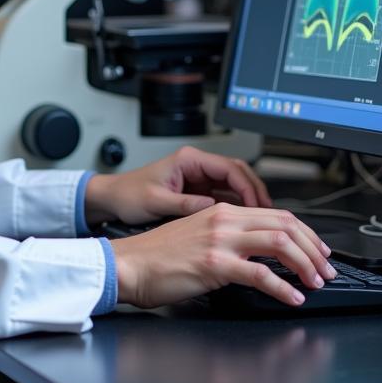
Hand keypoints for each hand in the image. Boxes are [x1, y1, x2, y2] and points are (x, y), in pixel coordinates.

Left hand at [84, 145, 272, 225]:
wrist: (113, 198)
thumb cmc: (129, 194)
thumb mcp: (157, 201)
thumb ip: (185, 204)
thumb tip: (212, 209)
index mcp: (188, 160)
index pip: (229, 167)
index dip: (247, 186)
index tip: (258, 205)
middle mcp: (195, 165)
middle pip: (237, 173)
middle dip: (254, 192)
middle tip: (268, 214)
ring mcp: (197, 178)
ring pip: (233, 185)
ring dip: (248, 200)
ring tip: (262, 221)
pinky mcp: (196, 191)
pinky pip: (224, 196)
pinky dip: (236, 207)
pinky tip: (244, 222)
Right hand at [109, 203, 335, 307]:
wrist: (129, 264)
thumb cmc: (157, 256)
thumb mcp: (197, 235)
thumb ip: (227, 237)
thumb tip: (258, 252)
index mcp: (221, 211)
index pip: (277, 215)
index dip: (306, 233)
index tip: (319, 250)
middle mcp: (224, 220)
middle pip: (285, 225)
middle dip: (314, 248)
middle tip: (326, 269)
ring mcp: (220, 240)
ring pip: (279, 243)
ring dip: (305, 264)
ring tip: (315, 282)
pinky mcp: (214, 264)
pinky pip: (260, 275)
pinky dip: (283, 288)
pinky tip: (292, 298)